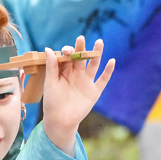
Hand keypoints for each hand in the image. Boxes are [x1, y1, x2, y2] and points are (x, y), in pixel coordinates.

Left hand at [42, 36, 114, 155]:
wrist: (60, 120)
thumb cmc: (52, 101)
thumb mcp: (50, 82)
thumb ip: (51, 66)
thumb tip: (48, 48)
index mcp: (65, 71)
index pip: (68, 57)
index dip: (68, 52)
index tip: (66, 50)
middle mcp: (76, 74)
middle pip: (80, 58)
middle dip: (81, 49)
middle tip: (81, 39)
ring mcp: (86, 82)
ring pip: (93, 65)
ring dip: (96, 54)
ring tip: (99, 42)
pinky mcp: (94, 91)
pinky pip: (103, 80)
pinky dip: (108, 71)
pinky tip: (112, 61)